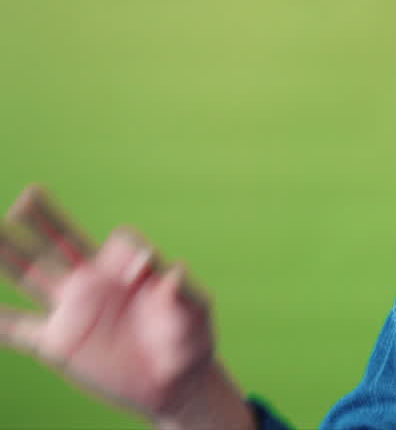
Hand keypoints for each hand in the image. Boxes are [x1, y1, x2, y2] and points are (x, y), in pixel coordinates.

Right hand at [0, 185, 251, 427]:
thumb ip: (183, 292)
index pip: (118, 243)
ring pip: (31, 275)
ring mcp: (74, 312)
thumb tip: (174, 270)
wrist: (175, 381)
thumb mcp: (195, 312)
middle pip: (61, 242)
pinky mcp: (59, 344)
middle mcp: (95, 284)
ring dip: (9, 255)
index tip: (139, 269)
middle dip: (43, 219)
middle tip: (27, 196)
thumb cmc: (190, 339)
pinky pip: (18, 329)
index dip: (125, 251)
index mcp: (129, 270)